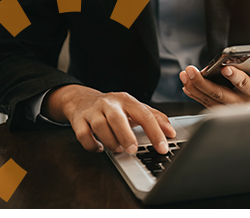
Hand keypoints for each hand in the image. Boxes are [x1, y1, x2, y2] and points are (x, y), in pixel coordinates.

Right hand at [41, 85, 175, 153]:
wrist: (81, 99)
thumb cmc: (112, 107)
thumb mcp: (134, 108)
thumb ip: (154, 118)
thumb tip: (171, 132)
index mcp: (126, 100)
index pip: (144, 115)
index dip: (155, 132)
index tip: (162, 147)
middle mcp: (109, 104)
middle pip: (117, 118)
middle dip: (126, 136)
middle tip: (133, 149)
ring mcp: (92, 111)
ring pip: (100, 126)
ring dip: (110, 142)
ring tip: (118, 148)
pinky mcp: (78, 120)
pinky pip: (83, 135)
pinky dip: (92, 145)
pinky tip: (100, 148)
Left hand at [179, 60, 249, 108]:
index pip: (243, 84)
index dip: (235, 76)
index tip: (225, 68)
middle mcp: (239, 103)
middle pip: (218, 93)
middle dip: (202, 82)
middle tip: (191, 70)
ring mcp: (226, 108)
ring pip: (207, 98)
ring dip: (193, 86)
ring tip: (185, 74)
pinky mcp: (217, 108)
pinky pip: (202, 102)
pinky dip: (192, 93)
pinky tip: (185, 84)